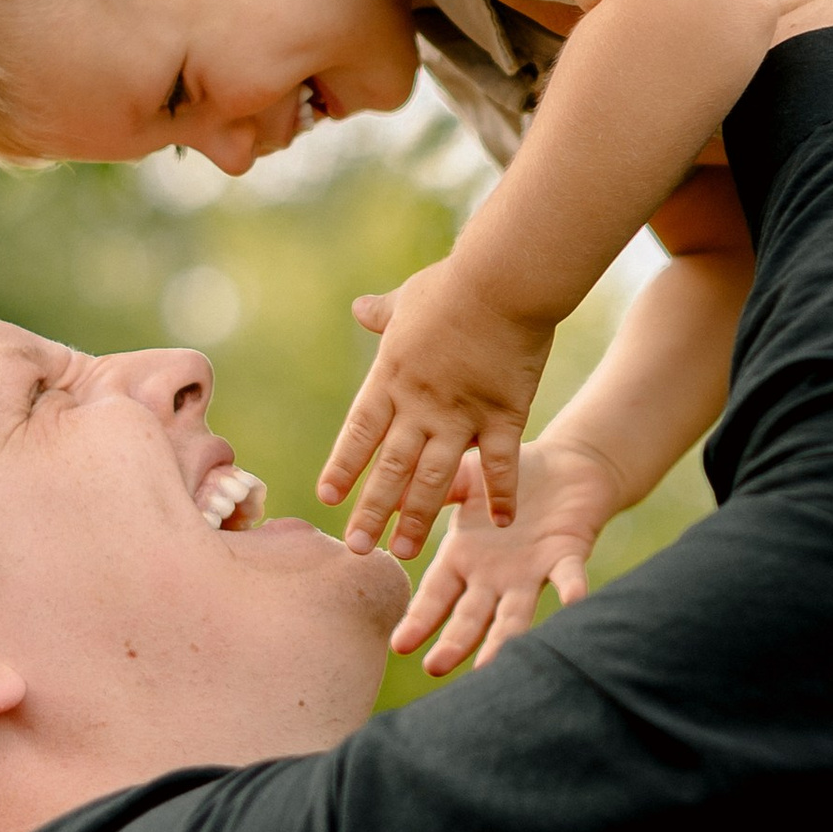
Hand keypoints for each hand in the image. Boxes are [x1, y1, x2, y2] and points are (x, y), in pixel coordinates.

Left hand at [316, 257, 553, 559]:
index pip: (358, 433)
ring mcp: (462, 414)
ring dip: (417, 518)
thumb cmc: (455, 283)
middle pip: (390, 468)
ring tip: (404, 553)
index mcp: (392, 377)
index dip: (343, 468)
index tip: (328, 498)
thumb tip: (361, 307)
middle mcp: (420, 404)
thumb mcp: (409, 298)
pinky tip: (499, 523)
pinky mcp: (504, 414)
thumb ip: (385, 313)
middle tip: (357, 548)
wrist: (503, 278)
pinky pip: (500, 464)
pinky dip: (500, 494)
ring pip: (434, 477)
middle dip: (371, 511)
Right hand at [391, 438, 621, 675]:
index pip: (435, 596)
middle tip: (437, 667)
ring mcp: (530, 572)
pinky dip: (572, 589)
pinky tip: (574, 601)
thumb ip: (426, 492)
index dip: (419, 620)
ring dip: (503, 638)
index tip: (399, 646)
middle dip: (455, 642)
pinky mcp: (567, 556)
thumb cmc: (507, 474)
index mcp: (463, 559)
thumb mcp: (461, 480)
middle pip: (471, 616)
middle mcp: (493, 577)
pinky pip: (569, 576)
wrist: (565, 466)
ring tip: (489, 666)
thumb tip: (379, 499)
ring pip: (515, 613)